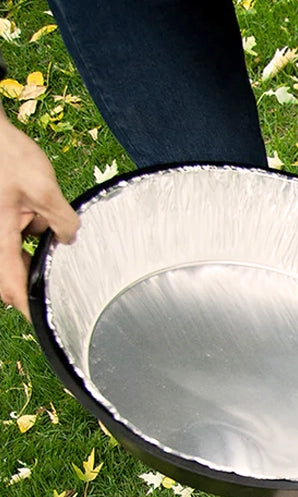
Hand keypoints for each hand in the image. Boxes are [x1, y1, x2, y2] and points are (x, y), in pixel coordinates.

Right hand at [1, 111, 79, 319]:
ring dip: (36, 249)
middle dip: (34, 277)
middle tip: (62, 286)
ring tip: (55, 237)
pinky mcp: (1, 215)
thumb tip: (70, 239)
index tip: (41, 318)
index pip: (10, 284)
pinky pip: (17, 233)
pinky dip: (34, 230)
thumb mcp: (43, 188)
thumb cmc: (8, 156)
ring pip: (17, 251)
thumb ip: (61, 220)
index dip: (25, 304)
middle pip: (12, 271)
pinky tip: (47, 218)